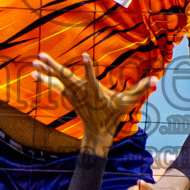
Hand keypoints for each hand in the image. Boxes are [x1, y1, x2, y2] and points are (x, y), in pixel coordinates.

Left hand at [31, 52, 154, 153]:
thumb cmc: (113, 116)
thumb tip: (157, 79)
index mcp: (95, 93)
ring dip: (45, 73)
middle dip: (53, 68)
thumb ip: (140, 89)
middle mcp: (81, 93)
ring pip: (56, 82)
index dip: (88, 67)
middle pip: (65, 78)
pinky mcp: (68, 97)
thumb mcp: (128, 103)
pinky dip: (45, 80)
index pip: (91, 78)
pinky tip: (35, 73)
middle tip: (41, 57)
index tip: (84, 55)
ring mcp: (73, 95)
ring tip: (33, 63)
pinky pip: (54, 86)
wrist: (97, 133)